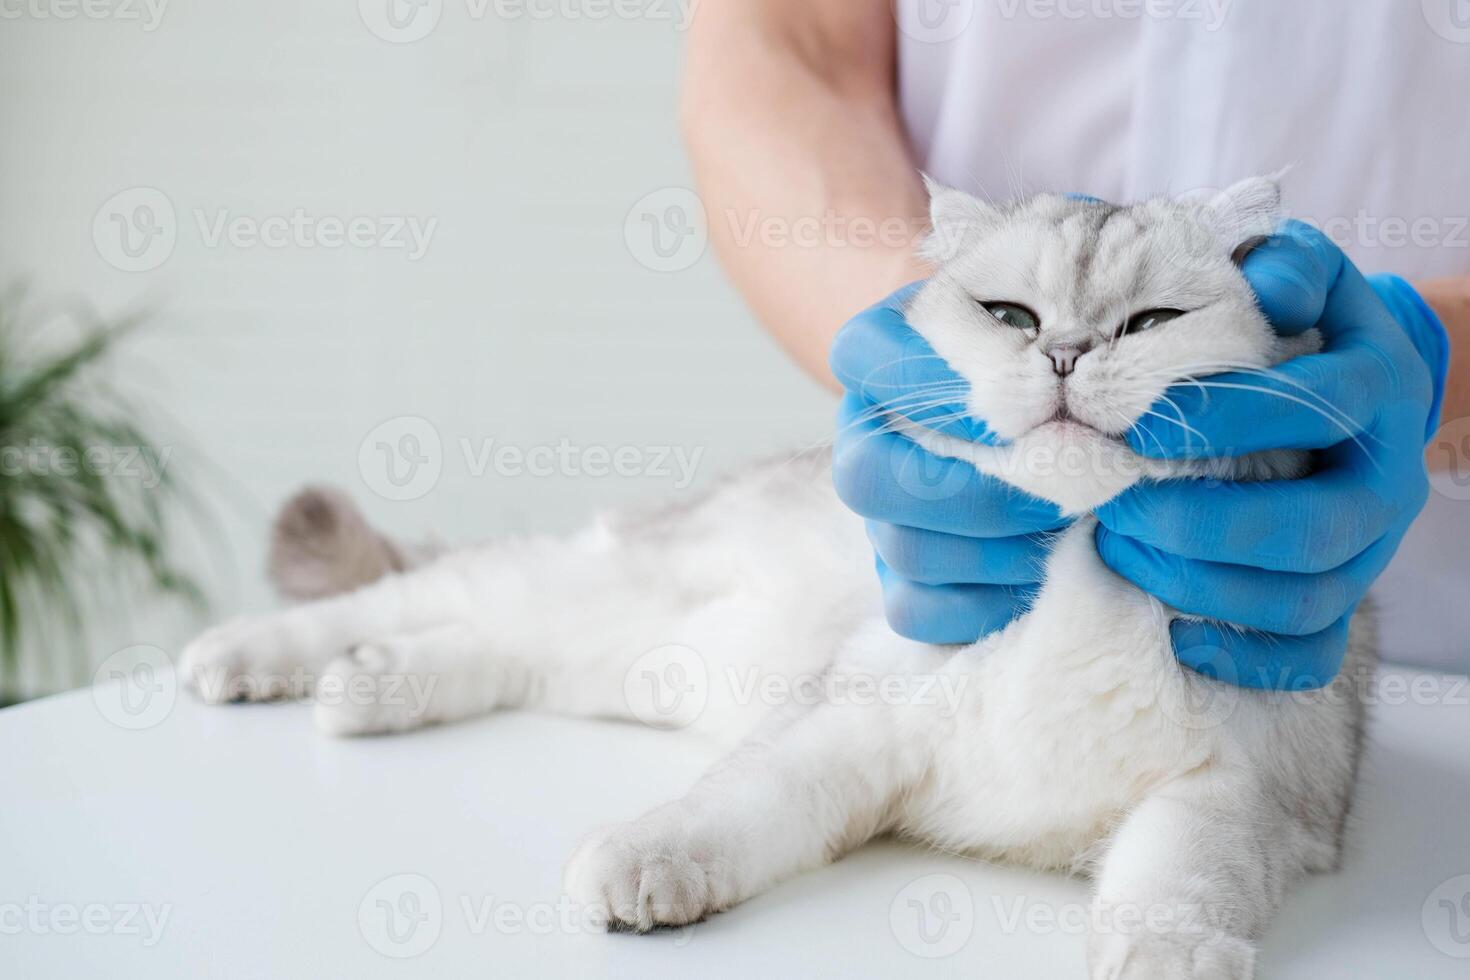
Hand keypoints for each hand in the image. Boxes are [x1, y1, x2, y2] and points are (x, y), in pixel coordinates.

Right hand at [830, 285, 1068, 644]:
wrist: (1089, 406)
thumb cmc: (1077, 347)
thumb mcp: (1071, 316)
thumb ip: (1063, 341)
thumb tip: (1061, 406)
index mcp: (882, 348)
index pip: (864, 356)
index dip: (936, 384)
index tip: (1034, 398)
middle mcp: (865, 433)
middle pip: (866, 475)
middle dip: (978, 489)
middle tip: (1067, 481)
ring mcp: (880, 512)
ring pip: (901, 548)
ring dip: (1000, 545)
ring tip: (1076, 521)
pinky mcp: (904, 580)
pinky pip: (916, 609)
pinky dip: (987, 600)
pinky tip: (1046, 567)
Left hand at [1095, 221, 1449, 689]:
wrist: (1370, 393)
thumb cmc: (1310, 333)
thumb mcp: (1312, 281)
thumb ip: (1289, 266)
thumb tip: (1264, 283)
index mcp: (1378, 392)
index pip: (1313, 409)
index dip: (1224, 418)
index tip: (1134, 427)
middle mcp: (1386, 483)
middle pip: (1308, 531)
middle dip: (1199, 526)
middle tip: (1113, 506)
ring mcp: (1370, 553)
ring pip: (1301, 600)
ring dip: (1199, 587)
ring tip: (1118, 553)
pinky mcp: (1346, 602)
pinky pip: (1309, 654)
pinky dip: (1242, 656)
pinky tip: (1173, 634)